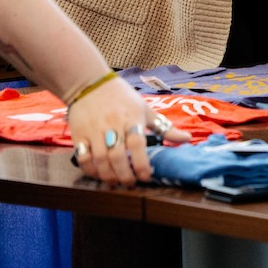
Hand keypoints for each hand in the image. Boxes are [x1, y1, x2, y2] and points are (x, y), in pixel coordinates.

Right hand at [66, 74, 188, 185]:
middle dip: (125, 176)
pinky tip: (99, 174)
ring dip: (108, 176)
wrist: (90, 83)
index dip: (142, 164)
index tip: (146, 176)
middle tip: (130, 184)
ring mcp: (94, 130)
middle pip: (118, 157)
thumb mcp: (144, 109)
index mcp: (131, 118)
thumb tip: (187, 139)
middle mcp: (113, 125)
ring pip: (100, 160)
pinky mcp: (79, 135)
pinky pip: (83, 158)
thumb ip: (164, 127)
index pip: (137, 144)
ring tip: (116, 183)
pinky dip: (90, 171)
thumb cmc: (122, 97)